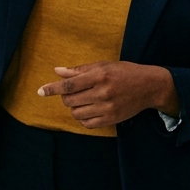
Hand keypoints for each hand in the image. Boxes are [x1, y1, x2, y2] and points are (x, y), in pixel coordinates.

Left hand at [37, 61, 178, 129]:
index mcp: (99, 75)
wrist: (149, 86)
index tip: (40, 92)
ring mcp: (107, 108)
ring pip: (76, 113)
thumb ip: (79, 70)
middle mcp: (103, 92)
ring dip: (74, 107)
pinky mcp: (112, 119)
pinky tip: (88, 109)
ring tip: (83, 100)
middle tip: (73, 92)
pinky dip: (83, 117)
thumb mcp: (103, 65)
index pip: (69, 85)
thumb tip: (57, 71)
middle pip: (70, 100)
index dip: (52, 89)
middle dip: (66, 97)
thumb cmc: (124, 72)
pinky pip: (87, 123)